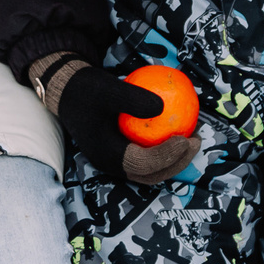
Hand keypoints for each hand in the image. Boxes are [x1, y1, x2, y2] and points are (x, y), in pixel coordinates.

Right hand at [34, 55, 196, 184]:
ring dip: (175, 159)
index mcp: (107, 155)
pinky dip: (166, 149)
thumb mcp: (107, 90)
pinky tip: (180, 129)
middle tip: (196, 142)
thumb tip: (163, 107)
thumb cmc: (86, 90)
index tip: (186, 139)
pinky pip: (148, 156)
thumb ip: (132, 99)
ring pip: (152, 169)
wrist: (68, 93)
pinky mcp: (123, 152)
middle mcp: (113, 164)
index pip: (143, 164)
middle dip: (178, 162)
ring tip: (193, 138)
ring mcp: (118, 160)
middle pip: (152, 174)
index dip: (167, 155)